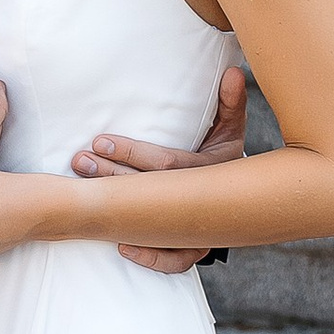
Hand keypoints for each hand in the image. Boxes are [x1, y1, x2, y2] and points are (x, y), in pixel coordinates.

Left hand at [69, 68, 247, 271]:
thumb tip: (234, 72)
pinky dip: (153, 258)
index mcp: (215, 168)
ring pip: (158, 225)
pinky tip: (122, 246)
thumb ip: (230, 101)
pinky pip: (177, 260)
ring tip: (83, 191)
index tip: (99, 139)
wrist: (254, 199)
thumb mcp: (231, 127)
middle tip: (79, 162)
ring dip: (118, 211)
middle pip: (153, 193)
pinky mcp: (197, 245)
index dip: (132, 152)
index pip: (167, 163)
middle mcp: (208, 200)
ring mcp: (203, 227)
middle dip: (112, 177)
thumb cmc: (229, 156)